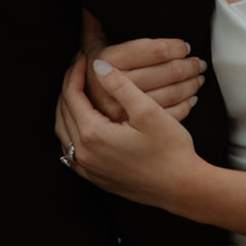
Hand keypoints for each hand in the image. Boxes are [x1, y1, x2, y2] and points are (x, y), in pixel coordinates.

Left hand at [55, 54, 203, 210]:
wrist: (182, 188)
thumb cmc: (169, 150)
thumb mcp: (147, 111)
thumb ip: (120, 86)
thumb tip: (99, 66)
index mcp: (93, 135)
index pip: (72, 96)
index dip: (76, 73)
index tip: (84, 57)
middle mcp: (85, 155)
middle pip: (63, 113)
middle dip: (70, 87)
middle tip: (79, 69)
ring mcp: (90, 170)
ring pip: (64, 133)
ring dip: (67, 109)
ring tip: (79, 90)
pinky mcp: (97, 178)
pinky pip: (72, 152)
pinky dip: (71, 132)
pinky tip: (82, 123)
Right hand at [79, 8, 205, 122]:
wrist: (86, 115)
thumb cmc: (93, 73)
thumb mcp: (91, 46)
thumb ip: (95, 24)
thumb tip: (92, 3)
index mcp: (108, 61)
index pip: (153, 50)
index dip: (174, 47)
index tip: (185, 46)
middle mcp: (116, 86)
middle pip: (165, 73)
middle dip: (188, 66)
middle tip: (199, 62)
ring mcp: (126, 110)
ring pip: (171, 94)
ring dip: (190, 84)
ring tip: (199, 77)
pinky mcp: (135, 126)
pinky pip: (169, 115)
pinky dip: (185, 105)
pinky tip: (192, 98)